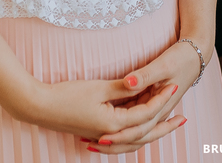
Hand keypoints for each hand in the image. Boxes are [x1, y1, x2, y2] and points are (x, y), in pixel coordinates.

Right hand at [17, 75, 178, 147]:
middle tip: (183, 120)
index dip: (161, 99)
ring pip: (134, 138)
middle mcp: (109, 134)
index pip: (145, 113)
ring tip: (166, 122)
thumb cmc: (67, 95)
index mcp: (113, 124)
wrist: (39, 106)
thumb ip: (123, 87)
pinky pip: (122, 135)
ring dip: (151, 130)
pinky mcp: (95, 130)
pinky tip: (139, 123)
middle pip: (145, 134)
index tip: (174, 86)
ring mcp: (101, 134)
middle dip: (165, 126)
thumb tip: (143, 83)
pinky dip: (134, 130)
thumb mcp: (99, 87)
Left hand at [90, 39, 205, 153]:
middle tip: (89, 145)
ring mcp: (155, 111)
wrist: (195, 56)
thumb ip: (144, 75)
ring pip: (134, 133)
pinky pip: (134, 122)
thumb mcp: (162, 65)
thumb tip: (128, 83)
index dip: (118, 134)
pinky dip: (120, 129)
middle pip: (135, 137)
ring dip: (115, 139)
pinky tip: (103, 128)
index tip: (100, 136)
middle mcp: (158, 114)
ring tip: (92, 142)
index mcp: (161, 108)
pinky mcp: (151, 104)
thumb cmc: (180, 59)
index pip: (138, 129)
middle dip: (113, 143)